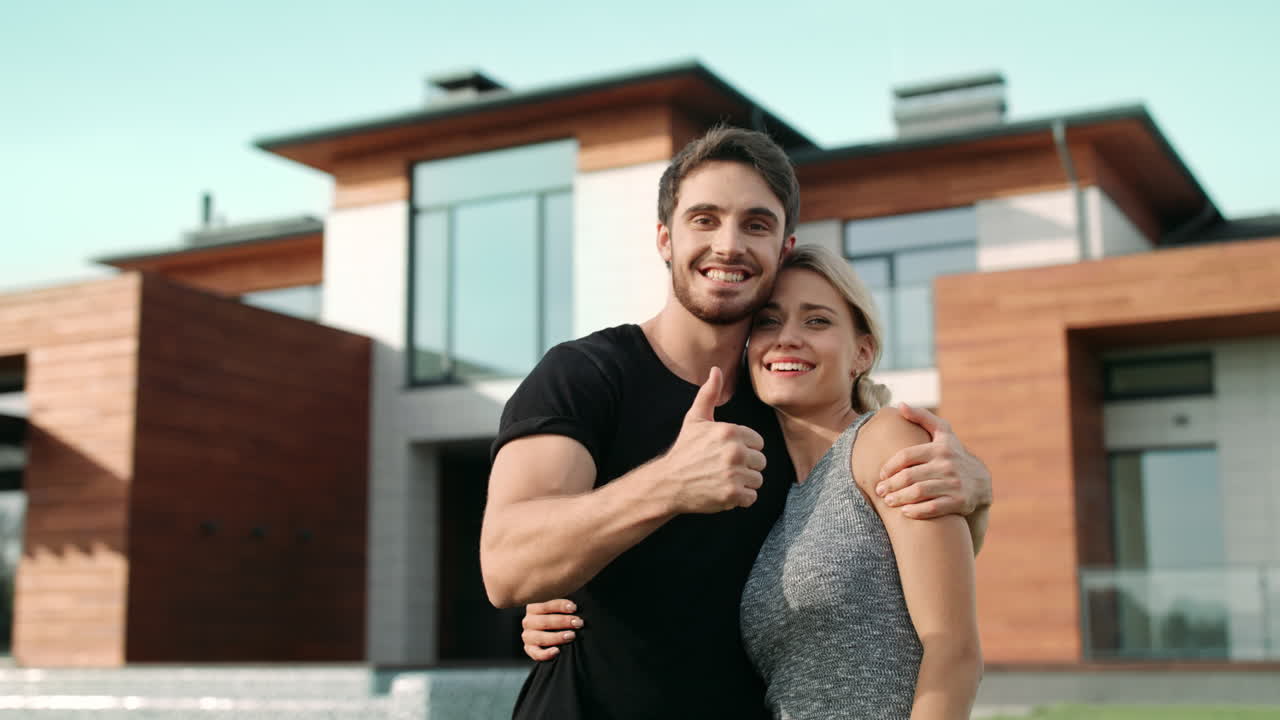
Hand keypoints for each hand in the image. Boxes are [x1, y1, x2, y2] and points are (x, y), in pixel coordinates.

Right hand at [521, 599, 583, 660]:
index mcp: (533, 606)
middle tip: (578, 623)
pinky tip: (557, 651)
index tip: (574, 607)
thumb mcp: (562, 604)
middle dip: (563, 622)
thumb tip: (576, 588)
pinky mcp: (530, 649)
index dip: (560, 605)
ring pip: (540, 637)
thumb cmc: (562, 613)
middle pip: (544, 621)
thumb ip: (565, 599)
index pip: (544, 604)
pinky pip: (535, 653)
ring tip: (572, 635)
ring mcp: (528, 636)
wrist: (557, 631)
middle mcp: (528, 621)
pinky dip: (545, 654)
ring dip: (557, 636)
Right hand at [660, 367, 765, 513]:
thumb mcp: (695, 419)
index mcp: (730, 431)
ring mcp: (734, 474)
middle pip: (760, 462)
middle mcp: (735, 451)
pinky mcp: (732, 494)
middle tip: (723, 468)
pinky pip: (751, 497)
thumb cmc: (684, 450)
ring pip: (757, 480)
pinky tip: (723, 491)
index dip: (743, 448)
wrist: (668, 482)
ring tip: (722, 479)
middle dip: (745, 466)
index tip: (725, 453)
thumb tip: (716, 370)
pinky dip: (739, 498)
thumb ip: (709, 394)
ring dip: (743, 483)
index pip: (758, 442)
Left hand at [874, 404, 991, 518]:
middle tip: (880, 491)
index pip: (906, 456)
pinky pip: (933, 507)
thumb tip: (900, 405)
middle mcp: (947, 464)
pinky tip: (905, 512)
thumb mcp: (942, 433)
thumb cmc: (952, 454)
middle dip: (891, 485)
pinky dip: (917, 511)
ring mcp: (954, 483)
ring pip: (919, 492)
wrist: (981, 481)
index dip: (890, 466)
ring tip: (889, 501)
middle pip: (910, 476)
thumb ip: (921, 417)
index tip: (881, 475)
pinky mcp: (959, 501)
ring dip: (899, 498)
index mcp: (939, 448)